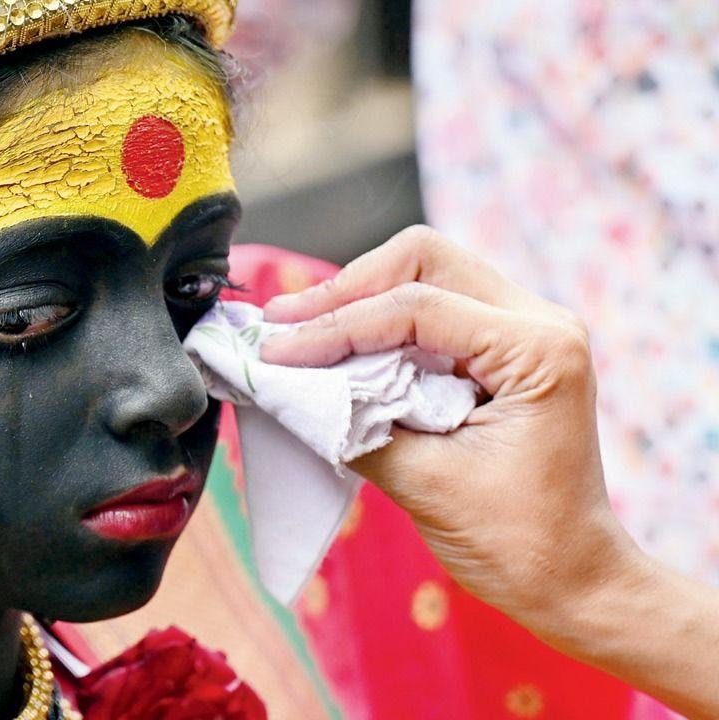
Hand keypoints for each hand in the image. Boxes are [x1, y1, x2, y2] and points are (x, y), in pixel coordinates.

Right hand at [262, 225, 627, 628]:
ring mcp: (523, 331)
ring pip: (425, 274)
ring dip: (358, 301)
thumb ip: (355, 424)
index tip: (277, 351)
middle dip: (346, 288)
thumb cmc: (515, 543)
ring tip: (299, 332)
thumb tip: (288, 385)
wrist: (570, 581)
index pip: (418, 306)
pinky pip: (431, 310)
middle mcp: (539, 322)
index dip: (337, 325)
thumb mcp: (424, 482)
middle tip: (284, 323)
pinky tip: (337, 348)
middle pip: (424, 259)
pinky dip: (377, 325)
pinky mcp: (502, 350)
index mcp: (538, 350)